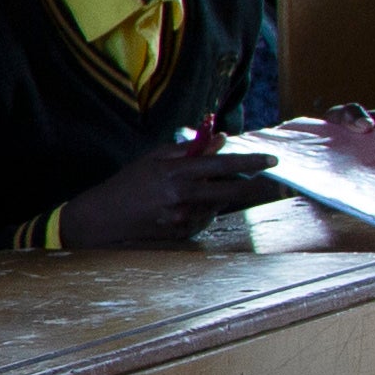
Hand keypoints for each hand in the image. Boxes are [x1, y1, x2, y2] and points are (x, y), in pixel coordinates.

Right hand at [57, 124, 286, 248]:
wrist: (103, 219)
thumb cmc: (128, 183)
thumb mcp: (155, 158)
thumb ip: (189, 149)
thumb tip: (221, 139)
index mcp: (175, 173)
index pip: (222, 164)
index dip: (250, 162)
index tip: (272, 160)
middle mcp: (182, 197)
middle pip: (231, 192)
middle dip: (255, 187)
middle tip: (272, 183)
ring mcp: (182, 219)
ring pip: (219, 206)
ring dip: (221, 198)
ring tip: (201, 192)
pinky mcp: (180, 235)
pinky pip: (204, 220)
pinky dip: (205, 211)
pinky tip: (187, 208)